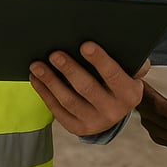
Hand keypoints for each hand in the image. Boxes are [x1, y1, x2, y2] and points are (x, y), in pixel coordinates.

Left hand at [29, 42, 146, 135]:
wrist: (116, 109)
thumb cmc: (120, 79)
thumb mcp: (130, 69)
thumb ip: (128, 57)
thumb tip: (115, 38)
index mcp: (129, 94)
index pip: (113, 75)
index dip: (99, 60)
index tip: (85, 45)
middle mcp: (114, 111)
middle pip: (87, 88)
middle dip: (69, 69)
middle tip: (54, 54)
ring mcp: (95, 123)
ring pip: (68, 100)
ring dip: (50, 81)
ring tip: (37, 65)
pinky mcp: (78, 128)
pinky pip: (58, 110)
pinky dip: (45, 93)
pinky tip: (36, 79)